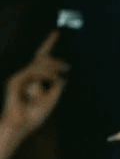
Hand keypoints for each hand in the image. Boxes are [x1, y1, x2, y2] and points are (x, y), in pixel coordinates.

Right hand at [1, 32, 67, 155]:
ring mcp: (20, 78)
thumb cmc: (34, 116)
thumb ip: (56, 88)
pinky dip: (45, 75)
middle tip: (65, 58)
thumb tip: (63, 79)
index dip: (48, 45)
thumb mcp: (51, 101)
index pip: (42, 60)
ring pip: (39, 66)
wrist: (21, 125)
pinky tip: (54, 79)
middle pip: (40, 59)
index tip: (57, 33)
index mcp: (35, 80)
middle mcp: (27, 76)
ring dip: (53, 68)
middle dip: (53, 55)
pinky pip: (33, 73)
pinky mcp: (16, 81)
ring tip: (63, 71)